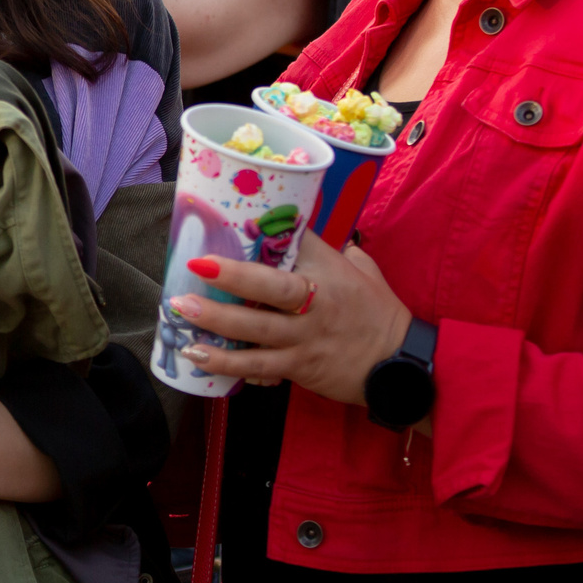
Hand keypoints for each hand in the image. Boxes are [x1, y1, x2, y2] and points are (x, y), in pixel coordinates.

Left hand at [167, 231, 411, 405]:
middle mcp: (317, 302)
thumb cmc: (377, 312)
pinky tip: (197, 358)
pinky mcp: (300, 368)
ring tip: (182, 312)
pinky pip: (259, 366)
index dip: (267, 229)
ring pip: (256, 330)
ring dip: (216, 322)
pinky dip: (227, 364)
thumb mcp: (361, 270)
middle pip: (272, 287)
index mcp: (330, 270)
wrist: (401, 365)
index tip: (234, 215)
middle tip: (196, 266)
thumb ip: (328, 249)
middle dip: (232, 277)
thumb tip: (296, 224)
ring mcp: (306, 337)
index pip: (298, 241)